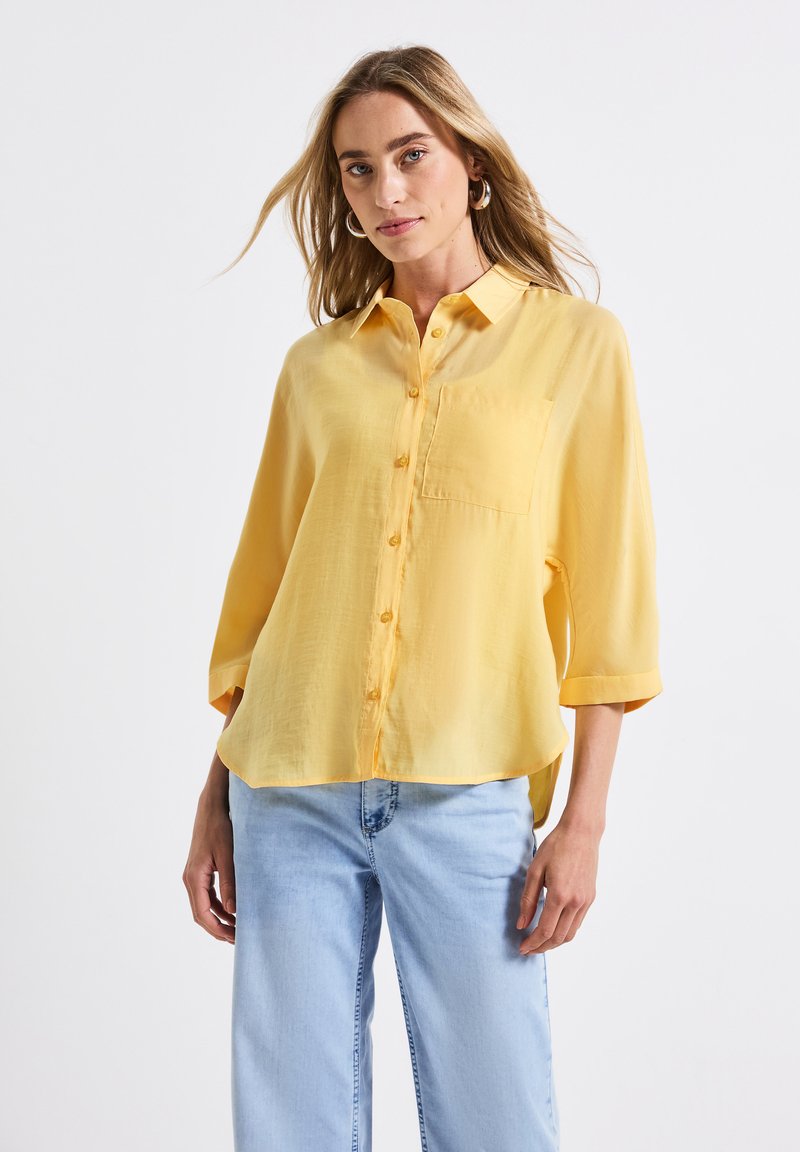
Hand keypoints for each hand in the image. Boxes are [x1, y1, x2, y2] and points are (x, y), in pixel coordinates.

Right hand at [183, 787, 236, 943]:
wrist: (211, 807)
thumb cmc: (220, 828)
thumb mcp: (228, 856)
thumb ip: (230, 884)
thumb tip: (234, 910)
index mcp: (194, 878)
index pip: (202, 914)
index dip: (217, 929)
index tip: (234, 938)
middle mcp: (190, 878)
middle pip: (200, 913)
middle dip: (218, 928)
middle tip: (238, 938)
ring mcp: (193, 875)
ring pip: (203, 905)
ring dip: (218, 918)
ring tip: (237, 927)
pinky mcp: (200, 870)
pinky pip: (207, 894)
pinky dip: (218, 905)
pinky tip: (232, 909)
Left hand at [516, 819, 600, 953]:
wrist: (581, 833)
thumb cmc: (556, 846)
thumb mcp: (535, 870)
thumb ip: (528, 899)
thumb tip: (521, 924)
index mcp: (559, 895)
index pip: (545, 930)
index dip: (532, 943)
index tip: (522, 948)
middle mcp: (575, 902)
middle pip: (558, 937)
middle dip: (542, 947)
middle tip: (528, 949)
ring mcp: (586, 901)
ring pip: (570, 934)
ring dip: (554, 942)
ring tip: (539, 942)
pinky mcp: (590, 898)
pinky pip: (578, 923)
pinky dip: (565, 931)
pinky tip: (554, 928)